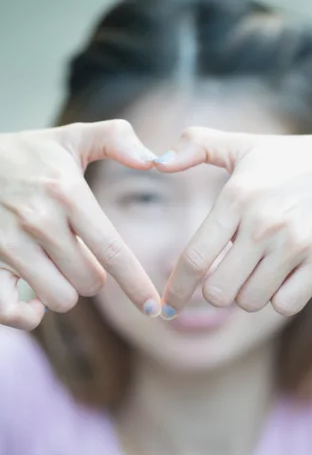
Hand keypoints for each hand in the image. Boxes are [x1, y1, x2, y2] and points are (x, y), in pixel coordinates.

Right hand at [0, 120, 160, 329]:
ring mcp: (9, 245)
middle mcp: (39, 222)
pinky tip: (32, 297)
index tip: (152, 306)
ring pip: (60, 299)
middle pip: (90, 283)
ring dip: (64, 290)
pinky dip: (27, 315)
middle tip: (77, 254)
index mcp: (67, 194)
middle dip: (92, 276)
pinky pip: (11, 313)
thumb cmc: (26, 156)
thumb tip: (155, 161)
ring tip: (53, 267)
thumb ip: (115, 139)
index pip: (112, 251)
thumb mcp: (70, 139)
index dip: (136, 283)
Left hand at [156, 122, 311, 317]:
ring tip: (256, 269)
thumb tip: (157, 160)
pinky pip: (285, 306)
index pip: (194, 258)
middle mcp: (265, 224)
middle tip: (224, 274)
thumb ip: (196, 146)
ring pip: (250, 301)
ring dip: (247, 293)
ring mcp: (297, 245)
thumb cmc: (289, 159)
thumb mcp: (243, 146)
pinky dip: (277, 299)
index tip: (167, 304)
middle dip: (214, 290)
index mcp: (238, 197)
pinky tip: (280, 277)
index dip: (175, 288)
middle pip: (218, 292)